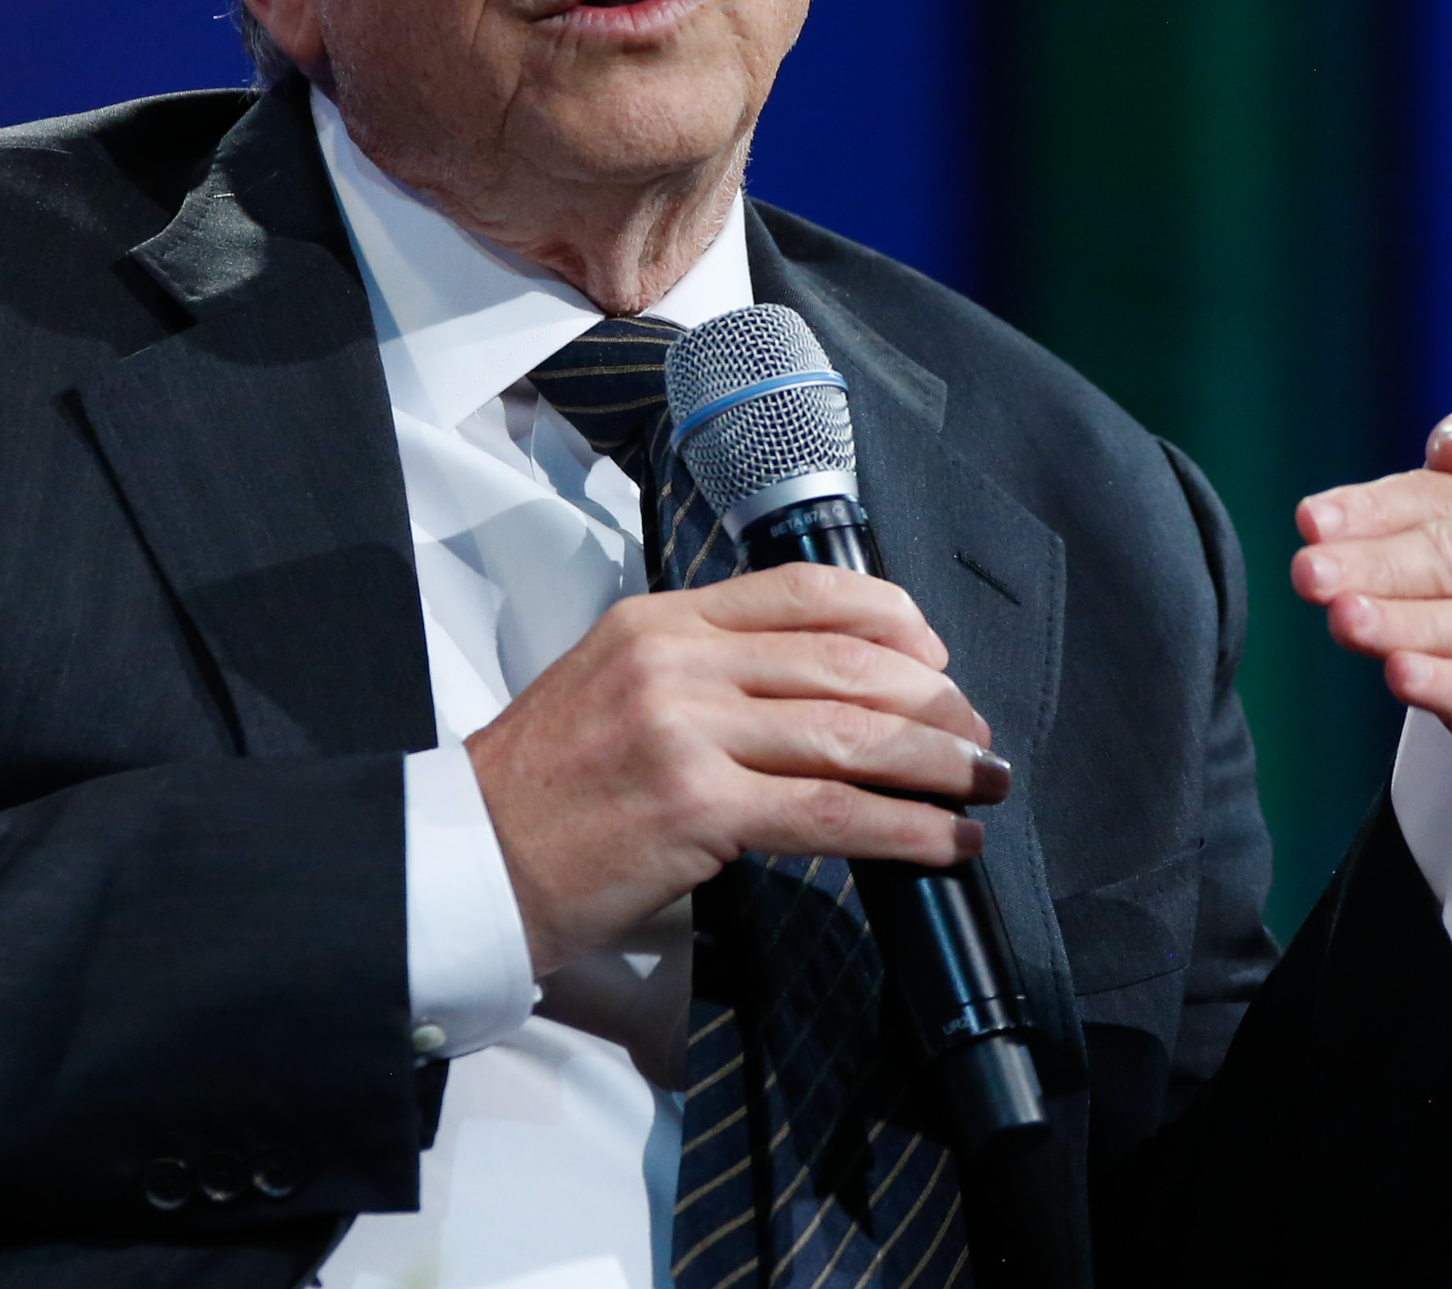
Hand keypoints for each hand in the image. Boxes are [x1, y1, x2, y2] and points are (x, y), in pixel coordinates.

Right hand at [464, 562, 1007, 975]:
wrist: (468, 861)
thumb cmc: (543, 790)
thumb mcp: (612, 685)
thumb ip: (703, 672)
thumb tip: (820, 692)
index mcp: (659, 620)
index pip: (801, 590)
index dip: (891, 617)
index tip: (935, 655)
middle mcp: (677, 661)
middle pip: (845, 661)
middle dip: (932, 700)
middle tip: (975, 735)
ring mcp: (686, 731)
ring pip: (851, 735)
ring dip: (937, 764)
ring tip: (983, 786)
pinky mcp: (697, 808)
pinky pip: (830, 813)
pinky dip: (906, 828)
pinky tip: (946, 840)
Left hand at [1291, 411, 1451, 802]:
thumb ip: (1444, 485)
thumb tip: (1451, 443)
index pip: (1445, 496)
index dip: (1374, 508)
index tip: (1311, 522)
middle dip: (1377, 564)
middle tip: (1310, 574)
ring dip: (1406, 622)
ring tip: (1345, 620)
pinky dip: (1450, 684)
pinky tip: (1400, 675)